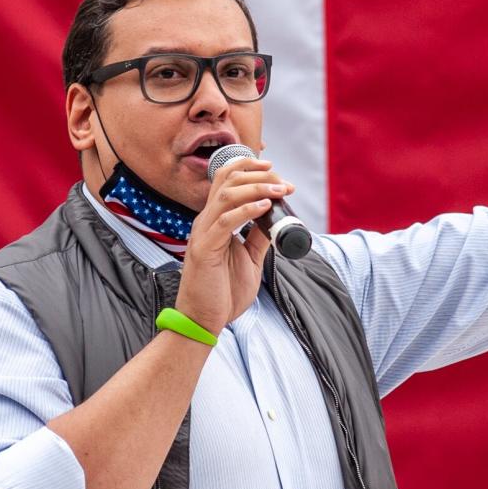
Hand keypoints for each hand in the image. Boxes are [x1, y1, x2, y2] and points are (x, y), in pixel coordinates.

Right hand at [174, 157, 296, 334]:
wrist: (204, 320)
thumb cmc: (223, 292)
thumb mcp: (249, 258)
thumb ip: (259, 237)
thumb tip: (276, 219)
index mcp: (214, 221)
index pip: (226, 180)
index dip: (249, 168)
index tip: (275, 171)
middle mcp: (205, 221)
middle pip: (228, 181)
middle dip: (259, 175)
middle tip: (284, 183)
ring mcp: (203, 233)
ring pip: (227, 195)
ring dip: (258, 188)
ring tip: (281, 191)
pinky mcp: (204, 249)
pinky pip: (226, 222)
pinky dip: (247, 210)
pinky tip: (265, 207)